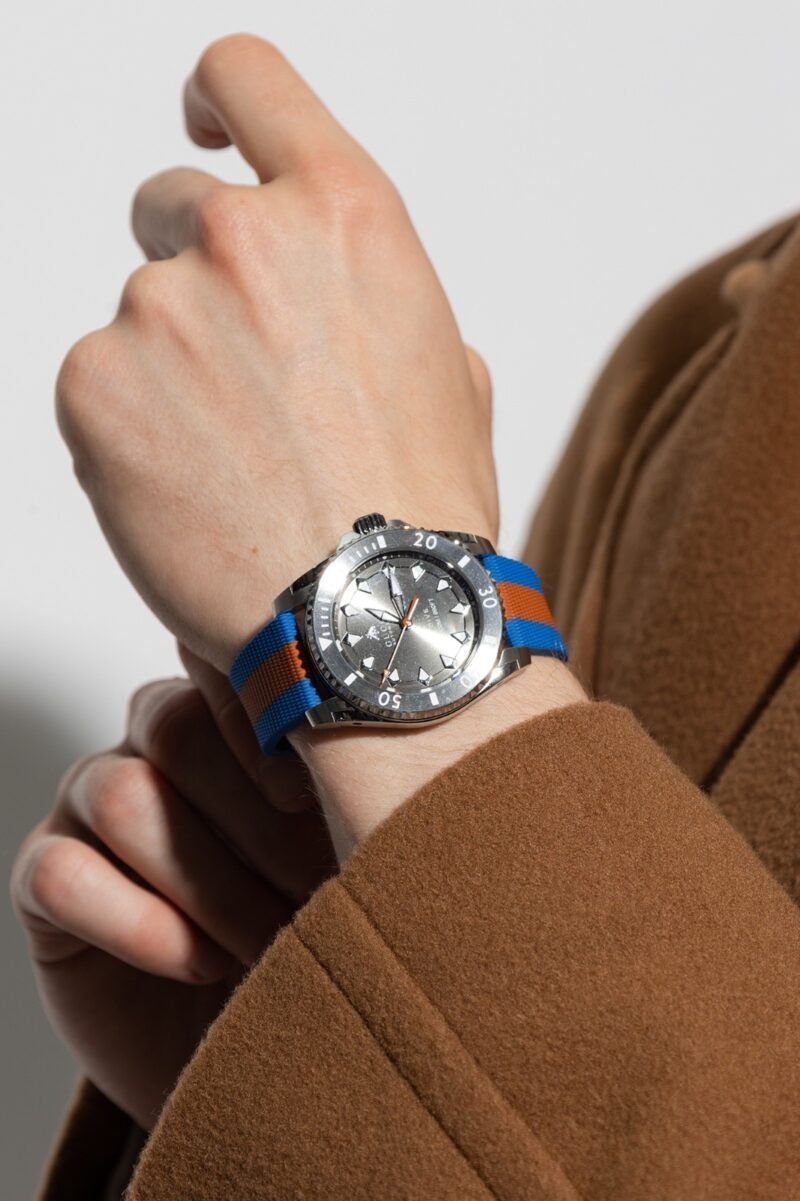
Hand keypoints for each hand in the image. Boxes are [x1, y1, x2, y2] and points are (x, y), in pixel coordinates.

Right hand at [10, 676, 335, 1127]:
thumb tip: (361, 759)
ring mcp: (93, 800)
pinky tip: (199, 963)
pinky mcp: (48, 874)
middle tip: (314, 896)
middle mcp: (156, 743)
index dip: (263, 718)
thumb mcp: (353, 854)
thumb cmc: (324, 931)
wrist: (270, 1040)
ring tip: (267, 944)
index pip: (225, 667)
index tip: (313, 794)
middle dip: (252, 826)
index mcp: (233, 714)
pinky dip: (139, 925)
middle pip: (173, 728)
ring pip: (121, 794)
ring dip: (205, 884)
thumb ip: (344, 790)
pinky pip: (63, 873)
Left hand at [56, 34, 496, 672]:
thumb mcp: (450, 376)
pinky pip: (97, 387)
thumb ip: (382, 302)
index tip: (207, 126)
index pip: (249, 81)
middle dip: (199, 276)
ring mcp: (158, 311)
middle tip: (237, 375)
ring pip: (139, 315)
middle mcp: (244, 239)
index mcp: (344, 217)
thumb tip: (346, 305)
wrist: (370, 617)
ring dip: (171, 370)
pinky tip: (190, 492)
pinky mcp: (92, 388)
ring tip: (232, 463)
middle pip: (174, 208)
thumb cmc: (421, 512)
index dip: (218, 98)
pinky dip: (129, 431)